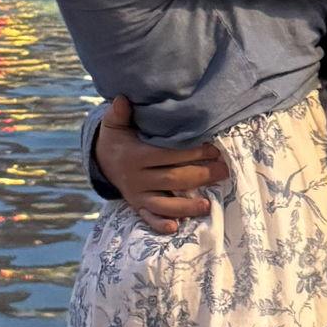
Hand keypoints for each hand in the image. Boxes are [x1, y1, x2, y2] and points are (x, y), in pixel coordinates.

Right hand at [95, 96, 228, 234]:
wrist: (103, 161)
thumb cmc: (117, 139)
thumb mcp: (114, 124)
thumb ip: (119, 113)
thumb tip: (123, 98)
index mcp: (135, 156)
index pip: (167, 155)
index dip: (191, 153)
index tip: (213, 149)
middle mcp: (136, 179)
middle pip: (172, 179)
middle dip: (200, 175)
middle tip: (224, 171)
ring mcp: (137, 195)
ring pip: (164, 204)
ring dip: (186, 206)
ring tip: (208, 204)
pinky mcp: (138, 207)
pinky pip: (149, 218)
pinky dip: (160, 224)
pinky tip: (175, 228)